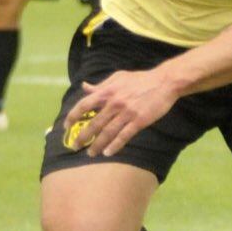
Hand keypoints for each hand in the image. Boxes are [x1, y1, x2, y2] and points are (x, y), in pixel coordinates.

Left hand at [65, 67, 184, 157]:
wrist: (165, 82)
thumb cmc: (140, 79)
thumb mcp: (118, 77)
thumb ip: (101, 85)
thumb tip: (84, 87)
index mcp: (108, 91)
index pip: (84, 105)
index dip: (73, 116)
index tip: (66, 126)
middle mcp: (115, 102)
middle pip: (94, 123)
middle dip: (83, 136)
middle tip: (75, 146)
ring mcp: (127, 112)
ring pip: (108, 132)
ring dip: (97, 144)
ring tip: (91, 153)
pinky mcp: (139, 120)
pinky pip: (124, 136)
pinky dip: (115, 145)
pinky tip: (108, 153)